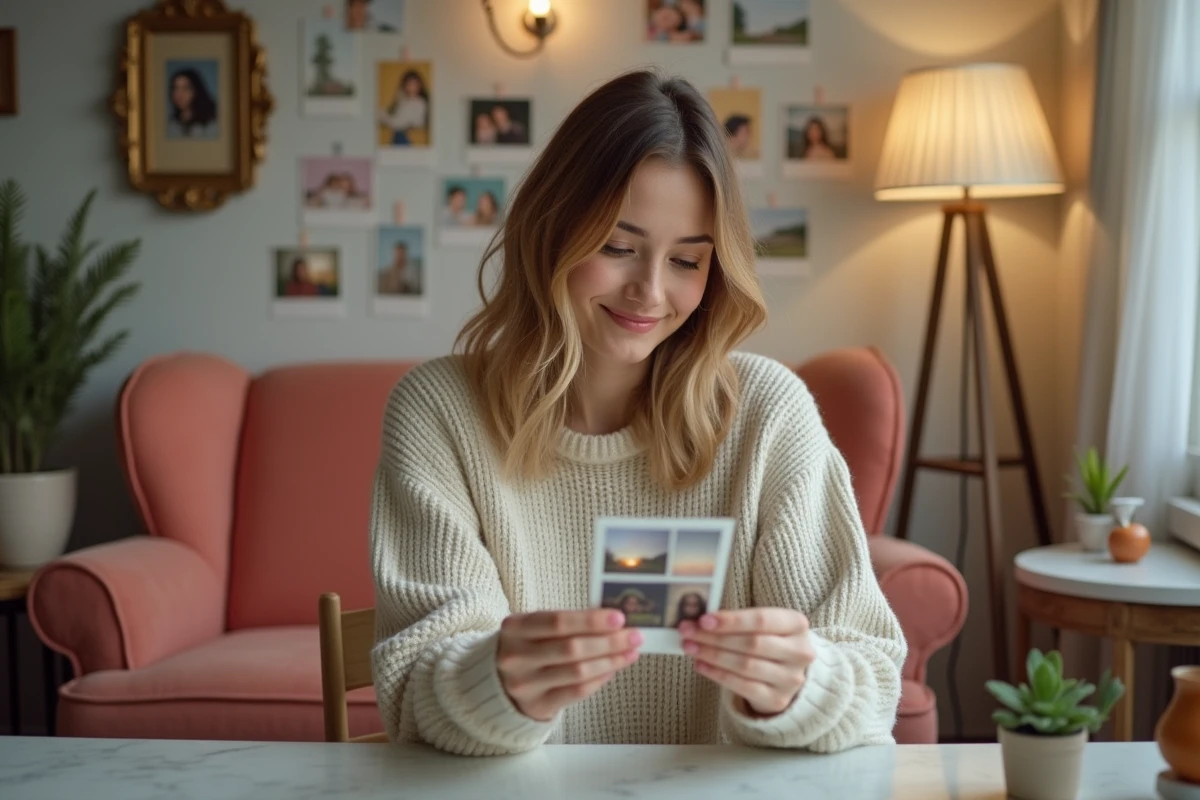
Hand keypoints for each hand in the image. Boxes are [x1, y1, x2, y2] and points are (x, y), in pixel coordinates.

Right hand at [497, 609, 641, 721]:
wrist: (498, 682)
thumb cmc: (527, 647)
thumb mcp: (535, 628)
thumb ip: (568, 622)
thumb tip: (613, 620)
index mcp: (514, 628)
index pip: (557, 621)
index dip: (590, 620)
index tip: (619, 617)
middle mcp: (516, 657)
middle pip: (571, 648)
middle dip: (609, 641)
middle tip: (634, 636)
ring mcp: (525, 684)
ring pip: (577, 672)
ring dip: (610, 661)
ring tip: (630, 653)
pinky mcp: (537, 705)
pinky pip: (576, 692)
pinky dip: (599, 679)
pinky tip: (612, 669)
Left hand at [680, 608, 814, 716]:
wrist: (789, 675)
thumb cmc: (770, 642)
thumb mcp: (766, 626)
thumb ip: (739, 621)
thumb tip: (701, 620)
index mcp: (797, 624)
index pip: (761, 620)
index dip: (731, 620)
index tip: (703, 620)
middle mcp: (799, 652)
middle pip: (751, 643)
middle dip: (715, 638)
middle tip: (688, 632)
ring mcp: (790, 678)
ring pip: (745, 665)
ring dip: (712, 655)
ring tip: (690, 648)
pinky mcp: (777, 699)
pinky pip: (743, 686)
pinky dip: (718, 675)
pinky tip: (701, 665)